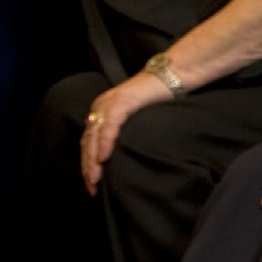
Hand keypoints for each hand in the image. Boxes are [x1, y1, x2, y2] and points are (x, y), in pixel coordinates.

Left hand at [80, 68, 176, 191]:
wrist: (175, 74)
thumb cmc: (162, 97)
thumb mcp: (138, 116)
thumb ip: (126, 129)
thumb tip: (122, 153)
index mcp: (102, 110)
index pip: (88, 141)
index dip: (87, 163)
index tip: (92, 184)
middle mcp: (101, 106)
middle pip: (87, 141)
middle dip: (87, 167)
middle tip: (91, 188)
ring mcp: (110, 102)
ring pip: (94, 136)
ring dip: (93, 160)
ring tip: (95, 178)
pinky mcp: (123, 101)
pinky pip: (109, 125)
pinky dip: (105, 142)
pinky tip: (103, 158)